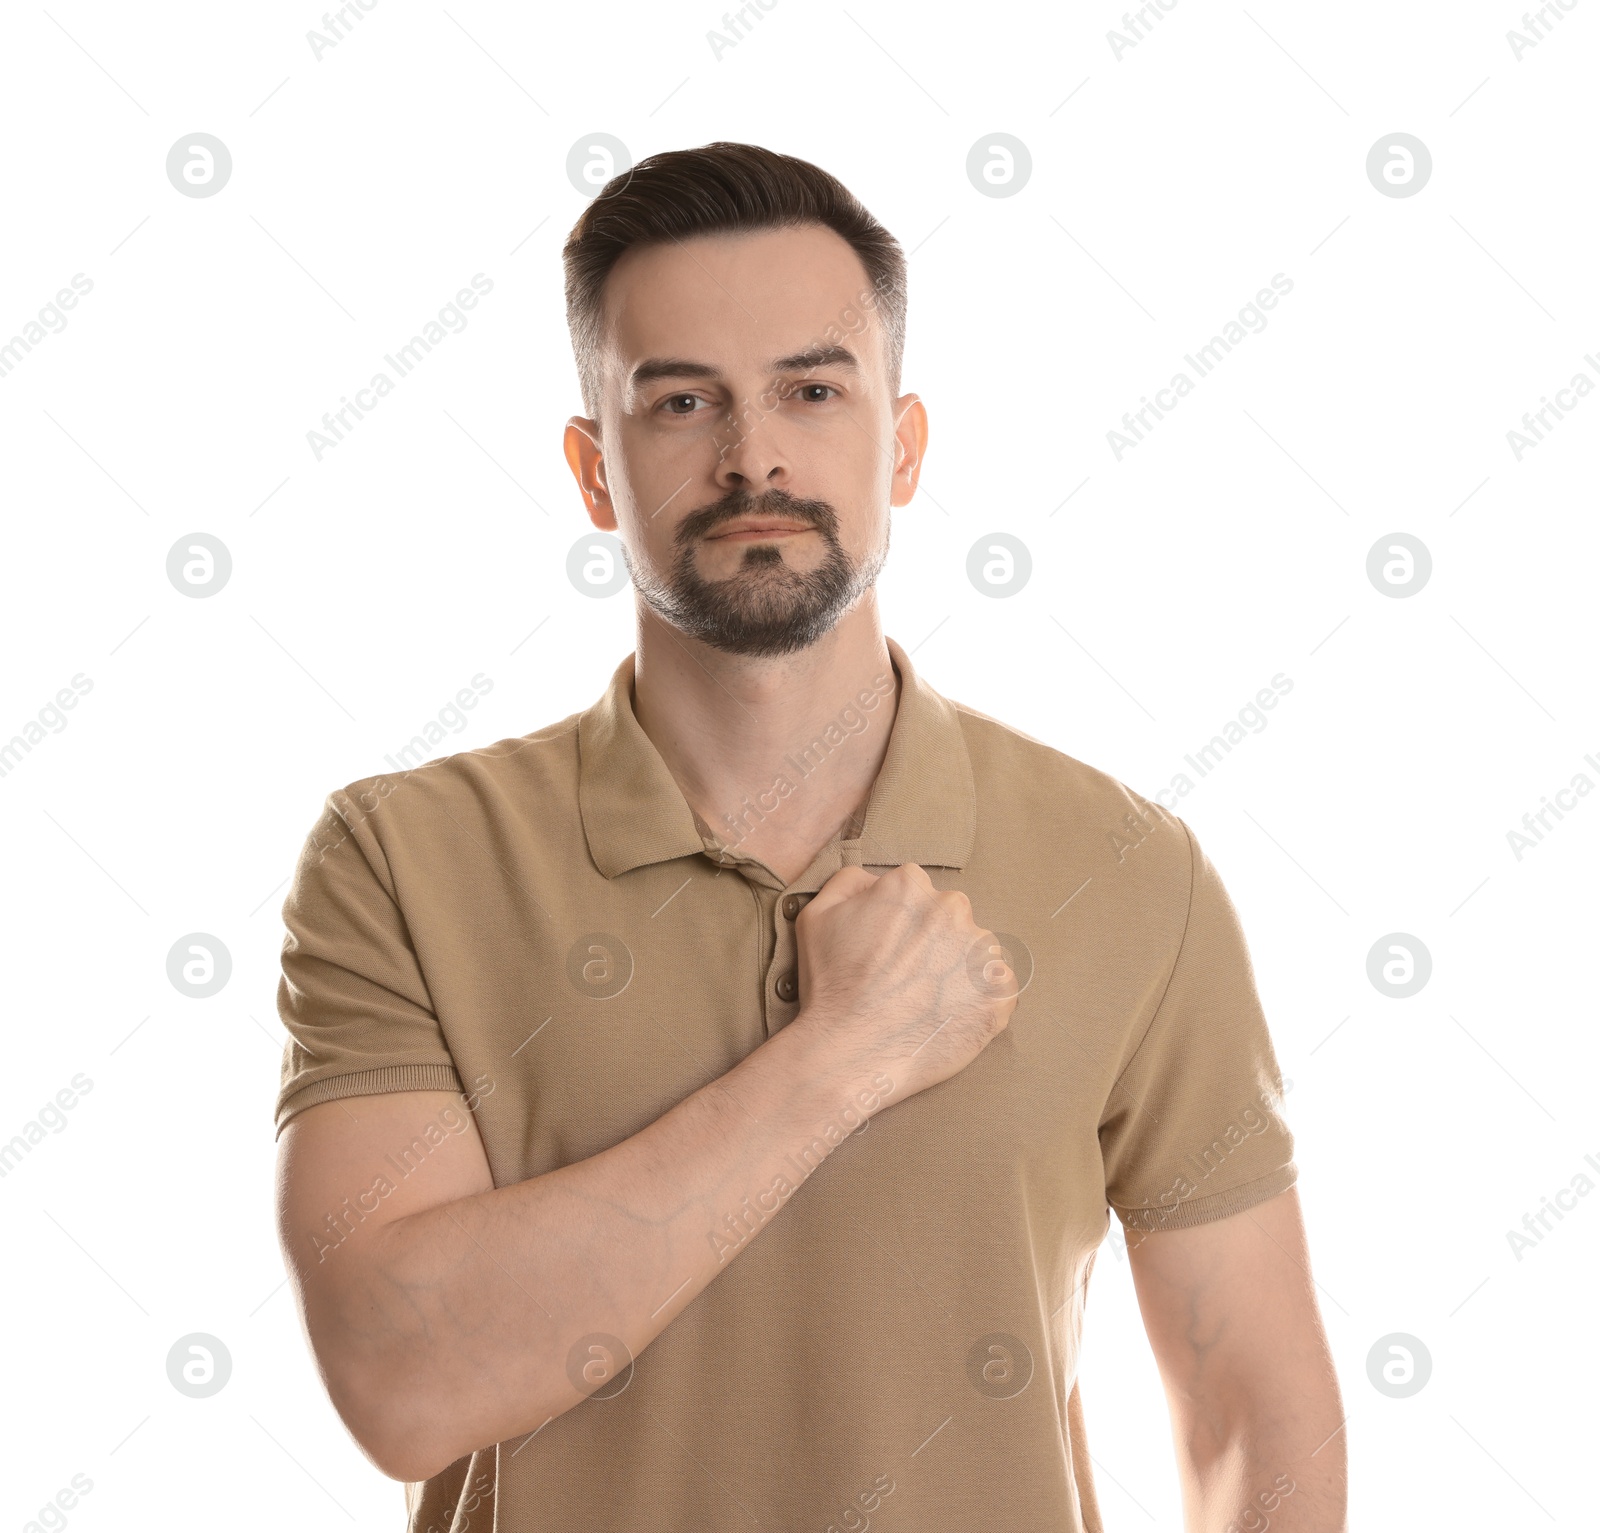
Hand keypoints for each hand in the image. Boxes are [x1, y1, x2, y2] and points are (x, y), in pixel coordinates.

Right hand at [790, 863, 1016, 1105]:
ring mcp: (980, 951)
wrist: (849, 1052)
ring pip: (974, 953)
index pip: (915, 895)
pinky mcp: (999, 991)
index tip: (889, 952)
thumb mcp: (817, 915)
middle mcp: (952, 909)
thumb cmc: (830, 986)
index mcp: (910, 886)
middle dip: (932, 944)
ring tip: (925, 1003)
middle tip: (905, 980)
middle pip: (948, 919)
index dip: (900, 925)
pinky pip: (997, 989)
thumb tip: (877, 881)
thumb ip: (850, 883)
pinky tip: (947, 1017)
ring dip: (957, 971)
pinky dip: (978, 1001)